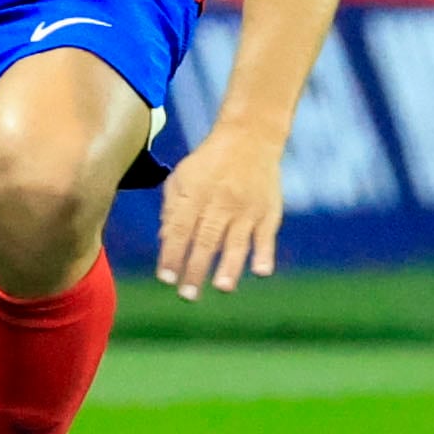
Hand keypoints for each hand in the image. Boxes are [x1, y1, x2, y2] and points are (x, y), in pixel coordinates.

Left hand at [154, 123, 283, 300]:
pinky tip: (261, 271)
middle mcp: (220, 202)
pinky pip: (267, 235)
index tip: (165, 278)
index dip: (172, 254)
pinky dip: (265, 253)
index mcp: (195, 194)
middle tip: (187, 296)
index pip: (180, 229)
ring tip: (221, 288)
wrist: (249, 138)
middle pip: (206, 240)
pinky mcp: (269, 211)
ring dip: (229, 266)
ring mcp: (247, 208)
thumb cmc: (209, 162)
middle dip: (195, 269)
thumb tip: (165, 242)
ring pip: (237, 241)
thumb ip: (172, 208)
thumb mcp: (182, 176)